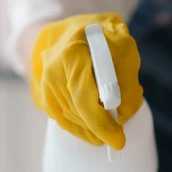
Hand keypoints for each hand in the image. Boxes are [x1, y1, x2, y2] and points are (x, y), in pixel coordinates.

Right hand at [30, 13, 142, 149]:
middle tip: (119, 141)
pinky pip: (64, 122)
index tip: (119, 139)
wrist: (72, 30)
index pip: (85, 95)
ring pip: (72, 119)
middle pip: (78, 111)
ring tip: (113, 121)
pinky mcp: (45, 96)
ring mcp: (46, 84)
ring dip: (94, 127)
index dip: (102, 121)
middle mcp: (53, 70)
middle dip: (101, 127)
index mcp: (72, 52)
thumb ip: (126, 75)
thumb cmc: (103, 37)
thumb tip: (122, 110)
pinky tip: (95, 132)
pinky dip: (82, 130)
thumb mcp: (123, 44)